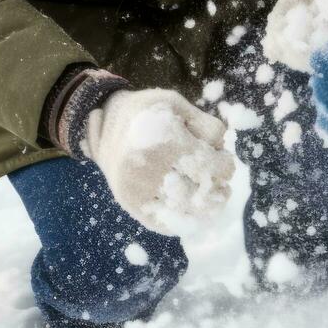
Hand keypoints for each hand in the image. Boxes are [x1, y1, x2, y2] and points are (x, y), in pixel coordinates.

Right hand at [82, 88, 235, 235]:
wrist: (102, 117)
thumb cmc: (146, 109)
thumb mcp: (176, 104)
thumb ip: (204, 124)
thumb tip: (222, 150)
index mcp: (164, 140)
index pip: (208, 166)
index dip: (225, 167)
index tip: (225, 162)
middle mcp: (148, 167)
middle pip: (197, 192)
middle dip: (216, 191)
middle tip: (223, 188)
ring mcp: (135, 188)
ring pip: (180, 211)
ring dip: (202, 211)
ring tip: (211, 204)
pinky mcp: (127, 201)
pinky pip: (158, 222)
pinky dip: (177, 223)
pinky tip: (189, 215)